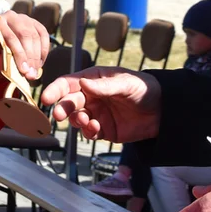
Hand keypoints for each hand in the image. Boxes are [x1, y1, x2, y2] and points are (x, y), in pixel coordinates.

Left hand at [0, 11, 49, 81]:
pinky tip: (39, 64)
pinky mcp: (35, 24)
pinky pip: (44, 36)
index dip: (19, 55)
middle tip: (31, 73)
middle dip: (30, 57)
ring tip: (34, 72)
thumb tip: (26, 70)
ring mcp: (24, 19)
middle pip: (25, 35)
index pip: (10, 37)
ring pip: (36, 37)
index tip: (24, 70)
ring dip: (37, 57)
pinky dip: (44, 51)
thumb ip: (6, 63)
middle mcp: (10, 16)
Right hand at [39, 66, 160, 141]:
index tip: (46, 97)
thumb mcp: (126, 84)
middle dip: (62, 108)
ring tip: (87, 122)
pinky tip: (96, 129)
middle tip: (58, 115)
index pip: (69, 83)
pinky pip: (90, 132)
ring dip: (77, 121)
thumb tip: (83, 83)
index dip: (56, 89)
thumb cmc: (145, 89)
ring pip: (77, 118)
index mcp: (94, 80)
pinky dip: (89, 132)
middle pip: (69, 102)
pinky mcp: (104, 130)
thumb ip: (105, 86)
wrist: (164, 111)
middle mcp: (91, 97)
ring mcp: (97, 114)